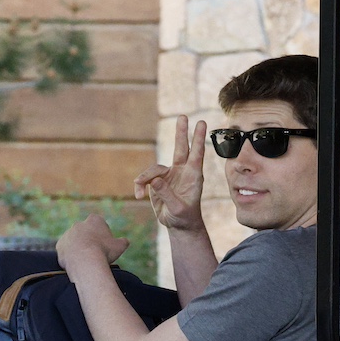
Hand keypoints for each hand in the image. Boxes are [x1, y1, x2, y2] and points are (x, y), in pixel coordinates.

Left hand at [57, 215, 129, 277]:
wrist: (85, 261)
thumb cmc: (104, 252)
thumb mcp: (120, 246)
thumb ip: (123, 242)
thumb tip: (125, 241)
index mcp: (94, 220)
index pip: (99, 223)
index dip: (103, 234)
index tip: (105, 244)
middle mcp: (79, 224)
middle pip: (85, 232)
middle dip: (89, 241)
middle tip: (95, 253)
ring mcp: (67, 234)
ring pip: (74, 242)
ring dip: (79, 249)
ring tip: (86, 261)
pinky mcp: (59, 245)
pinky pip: (66, 251)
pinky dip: (70, 257)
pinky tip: (77, 264)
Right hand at [134, 116, 206, 231]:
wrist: (178, 225)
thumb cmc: (184, 217)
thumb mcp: (177, 208)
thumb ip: (167, 194)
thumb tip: (154, 180)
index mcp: (193, 176)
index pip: (196, 154)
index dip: (198, 139)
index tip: (201, 123)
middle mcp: (182, 171)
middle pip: (181, 148)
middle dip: (181, 132)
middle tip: (183, 116)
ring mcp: (169, 175)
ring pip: (154, 168)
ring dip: (144, 178)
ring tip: (139, 194)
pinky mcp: (157, 181)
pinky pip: (145, 178)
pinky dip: (139, 186)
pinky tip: (138, 196)